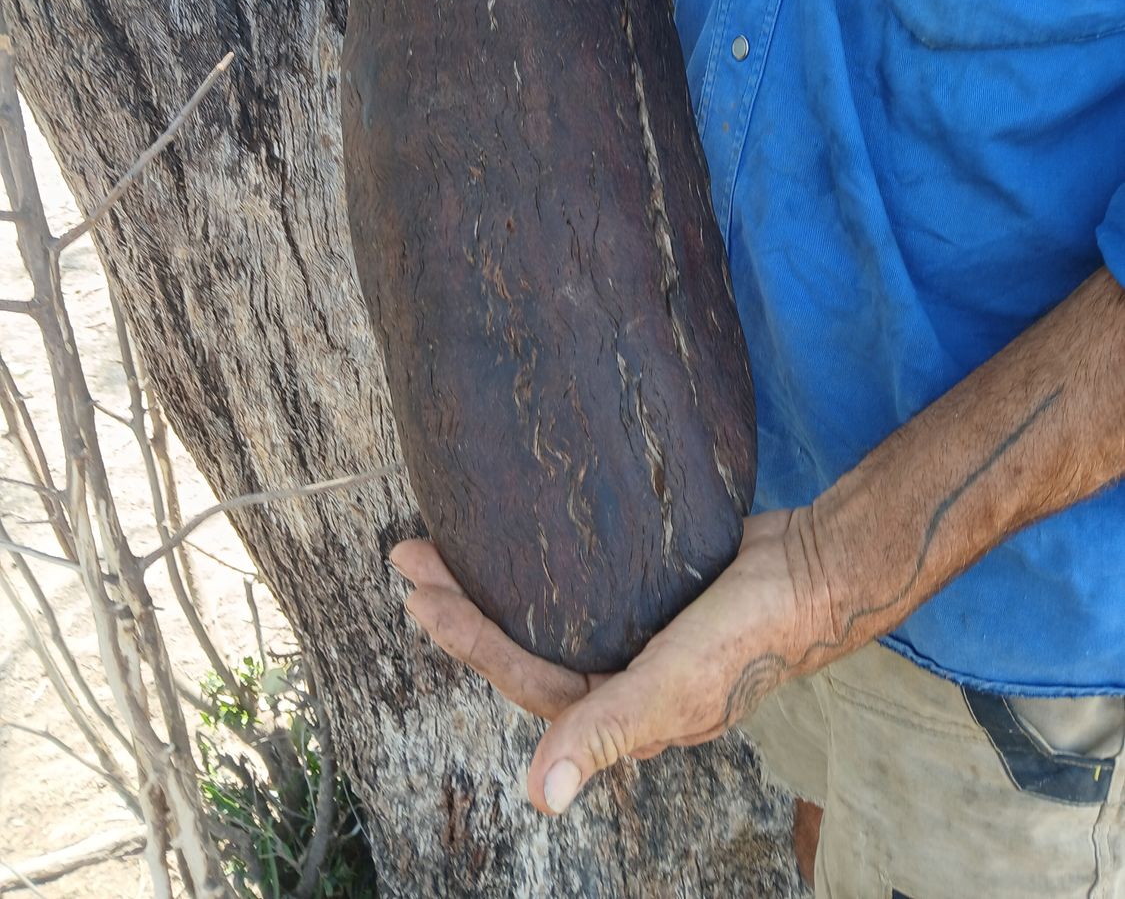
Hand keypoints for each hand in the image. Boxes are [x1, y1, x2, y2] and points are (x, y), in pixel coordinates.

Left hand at [390, 509, 826, 815]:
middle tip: (412, 557)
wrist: (817, 569)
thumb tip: (538, 799)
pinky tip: (526, 532)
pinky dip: (547, 560)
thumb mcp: (671, 687)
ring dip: (497, 581)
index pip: (522, 676)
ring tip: (452, 543)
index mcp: (618, 710)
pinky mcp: (653, 585)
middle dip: (463, 605)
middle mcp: (620, 674)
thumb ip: (604, 733)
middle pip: (524, 642)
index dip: (466, 640)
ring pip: (549, 610)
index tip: (418, 595)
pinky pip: (585, 579)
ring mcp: (637, 628)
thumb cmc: (750, 635)